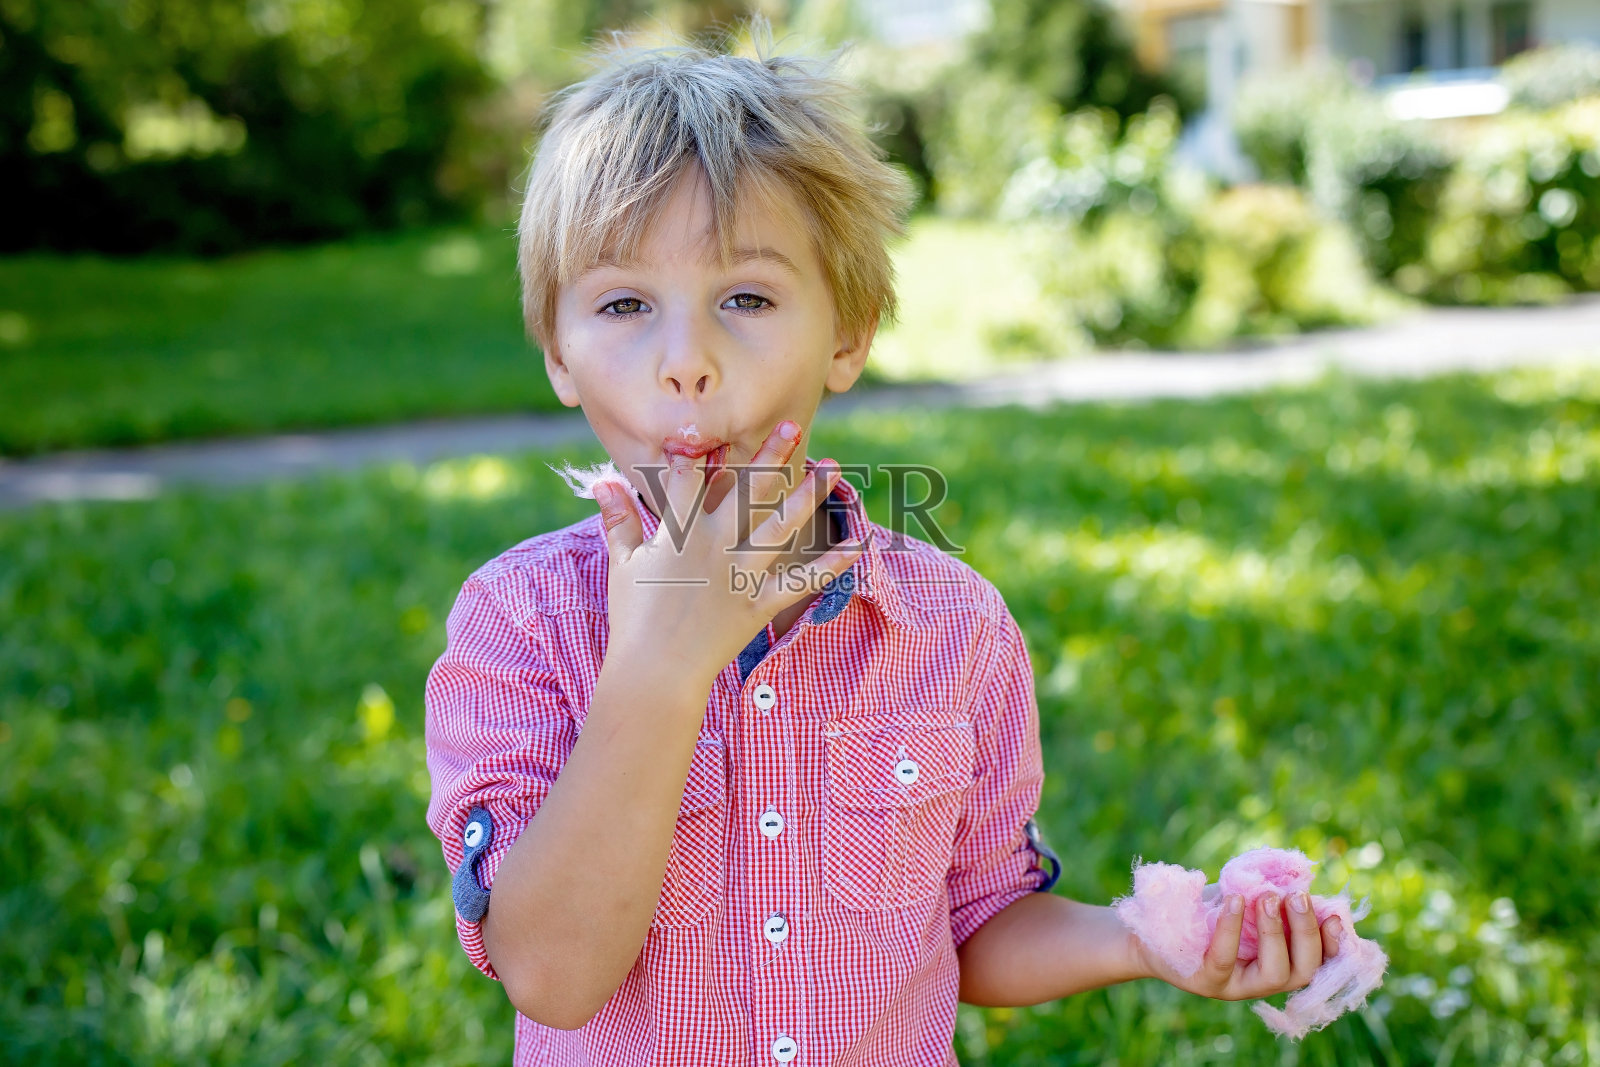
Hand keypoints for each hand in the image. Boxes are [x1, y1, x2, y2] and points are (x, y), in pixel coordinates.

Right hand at [592, 421, 864, 687]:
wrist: (655, 672)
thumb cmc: (634, 618)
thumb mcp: (622, 564)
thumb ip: (617, 519)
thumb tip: (602, 481)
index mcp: (679, 532)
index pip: (689, 477)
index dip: (697, 449)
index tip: (709, 427)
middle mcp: (715, 544)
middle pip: (747, 490)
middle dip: (771, 454)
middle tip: (794, 424)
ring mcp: (741, 572)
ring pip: (781, 524)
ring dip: (809, 494)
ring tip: (832, 467)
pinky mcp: (761, 601)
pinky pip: (803, 580)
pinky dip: (833, 565)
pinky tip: (858, 543)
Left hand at [1134, 891, 1342, 1001]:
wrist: (1153, 929)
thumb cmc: (1204, 912)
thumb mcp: (1242, 900)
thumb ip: (1271, 894)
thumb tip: (1302, 877)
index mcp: (1278, 964)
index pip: (1318, 963)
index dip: (1333, 944)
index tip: (1336, 915)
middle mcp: (1262, 983)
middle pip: (1303, 971)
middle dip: (1307, 932)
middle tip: (1297, 897)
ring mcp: (1235, 987)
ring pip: (1275, 974)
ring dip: (1277, 933)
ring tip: (1269, 898)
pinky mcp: (1206, 981)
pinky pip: (1225, 957)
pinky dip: (1234, 927)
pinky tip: (1236, 900)